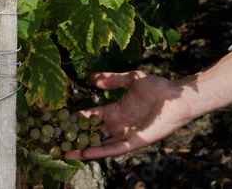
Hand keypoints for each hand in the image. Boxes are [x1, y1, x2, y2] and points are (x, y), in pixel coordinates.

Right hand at [64, 70, 196, 160]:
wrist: (177, 97)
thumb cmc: (157, 88)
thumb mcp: (131, 79)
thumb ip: (112, 80)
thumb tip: (91, 77)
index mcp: (115, 110)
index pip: (91, 117)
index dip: (76, 119)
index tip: (58, 120)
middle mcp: (117, 125)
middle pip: (92, 134)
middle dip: (75, 138)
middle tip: (55, 142)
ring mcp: (125, 135)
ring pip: (100, 145)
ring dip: (83, 149)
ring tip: (64, 153)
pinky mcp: (134, 142)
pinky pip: (114, 149)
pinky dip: (100, 153)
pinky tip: (85, 154)